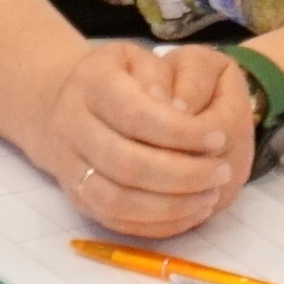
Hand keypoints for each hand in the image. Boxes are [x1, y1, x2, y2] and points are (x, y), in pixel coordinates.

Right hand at [26, 39, 254, 240]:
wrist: (60, 106)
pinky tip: (190, 213)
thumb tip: (180, 110)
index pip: (135, 115)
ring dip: (170, 206)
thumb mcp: (137, 59)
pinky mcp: (77, 198)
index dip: (181, 132)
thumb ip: (159, 78)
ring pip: (118, 200)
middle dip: (182, 174)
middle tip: (222, 172)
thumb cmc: (116, 78)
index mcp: (90, 85)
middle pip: (126, 163)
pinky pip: (116, 221)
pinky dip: (156, 224)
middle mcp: (71, 127)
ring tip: (210, 196)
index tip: (219, 138)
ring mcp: (69, 168)